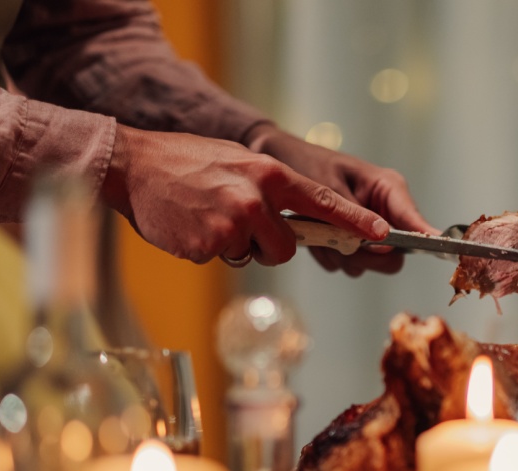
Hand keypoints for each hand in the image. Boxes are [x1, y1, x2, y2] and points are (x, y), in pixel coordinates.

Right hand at [101, 125, 389, 265]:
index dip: (354, 221)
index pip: (323, 202)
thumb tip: (300, 217)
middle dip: (268, 243)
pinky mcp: (209, 244)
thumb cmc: (188, 164)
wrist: (135, 166)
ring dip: (238, 247)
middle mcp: (256, 197)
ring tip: (210, 218)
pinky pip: (223, 260)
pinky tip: (192, 226)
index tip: (381, 234)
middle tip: (237, 221)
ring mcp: (233, 222)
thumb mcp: (239, 162)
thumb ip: (272, 189)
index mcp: (269, 174)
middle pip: (287, 246)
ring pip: (256, 256)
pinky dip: (209, 250)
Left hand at [248, 124, 436, 275]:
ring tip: (319, 232)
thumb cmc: (305, 165)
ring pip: (370, 263)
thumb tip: (385, 244)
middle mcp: (385, 211)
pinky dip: (330, 256)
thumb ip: (355, 217)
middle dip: (367, 255)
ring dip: (343, 256)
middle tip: (341, 244)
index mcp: (389, 189)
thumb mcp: (329, 187)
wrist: (277, 162)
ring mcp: (369, 229)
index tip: (425, 248)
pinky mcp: (353, 241)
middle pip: (395, 254)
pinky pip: (349, 264)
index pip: (416, 222)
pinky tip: (315, 236)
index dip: (423, 239)